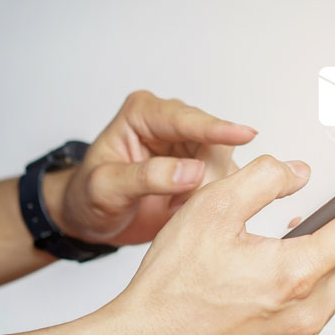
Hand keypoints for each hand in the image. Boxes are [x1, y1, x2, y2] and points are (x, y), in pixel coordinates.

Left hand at [48, 90, 256, 245]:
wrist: (90, 219)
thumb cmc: (88, 198)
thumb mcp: (105, 189)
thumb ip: (147, 177)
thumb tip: (193, 171)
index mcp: (143, 114)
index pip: (187, 120)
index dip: (218, 130)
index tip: (246, 135)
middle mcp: (171, 123)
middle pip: (214, 143)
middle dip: (205, 177)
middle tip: (175, 205)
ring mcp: (191, 145)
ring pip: (224, 164)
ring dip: (206, 191)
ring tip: (172, 208)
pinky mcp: (204, 167)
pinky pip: (225, 181)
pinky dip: (210, 199)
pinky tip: (182, 209)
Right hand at [97, 153, 334, 334]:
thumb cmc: (167, 290)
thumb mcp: (209, 209)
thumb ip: (262, 179)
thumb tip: (298, 174)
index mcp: (295, 274)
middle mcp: (306, 314)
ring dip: (332, 260)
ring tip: (295, 240)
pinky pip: (316, 316)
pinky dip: (309, 290)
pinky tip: (275, 279)